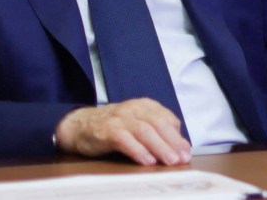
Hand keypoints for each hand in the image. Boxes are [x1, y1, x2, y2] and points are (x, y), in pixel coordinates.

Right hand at [54, 98, 191, 165]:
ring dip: (159, 147)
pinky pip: (125, 139)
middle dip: (172, 142)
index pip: (167, 118)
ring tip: (170, 161)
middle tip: (183, 158)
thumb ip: (156, 131)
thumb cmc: (113, 127)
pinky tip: (147, 161)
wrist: (79, 125)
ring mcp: (120, 118)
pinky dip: (137, 150)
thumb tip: (179, 146)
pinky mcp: (107, 130)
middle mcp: (134, 108)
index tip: (187, 152)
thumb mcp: (137, 123)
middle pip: (158, 124)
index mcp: (145, 106)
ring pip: (144, 130)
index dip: (178, 136)